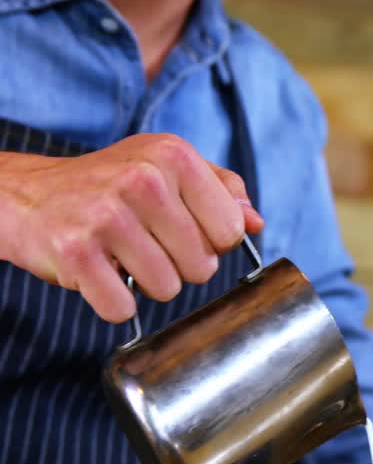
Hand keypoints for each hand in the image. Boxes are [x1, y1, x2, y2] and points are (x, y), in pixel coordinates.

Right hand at [0, 133, 264, 322]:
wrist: (25, 195)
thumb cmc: (108, 185)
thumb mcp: (165, 167)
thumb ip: (220, 189)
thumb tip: (256, 222)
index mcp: (174, 156)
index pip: (231, 230)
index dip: (210, 242)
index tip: (182, 231)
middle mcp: (143, 180)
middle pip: (203, 266)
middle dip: (179, 267)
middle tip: (146, 245)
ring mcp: (106, 216)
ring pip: (168, 289)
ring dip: (146, 285)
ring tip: (121, 257)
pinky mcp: (74, 252)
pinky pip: (121, 307)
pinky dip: (112, 302)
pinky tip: (98, 274)